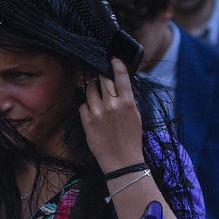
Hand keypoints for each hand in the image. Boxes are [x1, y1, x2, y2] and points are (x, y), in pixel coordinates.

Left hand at [79, 57, 144, 173]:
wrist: (121, 160)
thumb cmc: (131, 137)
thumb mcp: (135, 114)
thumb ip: (126, 98)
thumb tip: (118, 84)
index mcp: (128, 102)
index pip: (121, 76)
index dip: (116, 64)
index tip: (112, 58)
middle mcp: (112, 105)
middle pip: (102, 79)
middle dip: (101, 75)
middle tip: (100, 75)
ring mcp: (97, 112)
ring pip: (89, 89)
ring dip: (91, 86)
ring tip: (95, 90)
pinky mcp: (86, 121)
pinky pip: (83, 104)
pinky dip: (86, 104)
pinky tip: (92, 109)